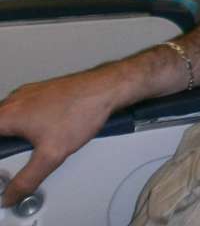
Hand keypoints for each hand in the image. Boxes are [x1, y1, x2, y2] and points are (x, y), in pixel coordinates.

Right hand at [0, 67, 119, 206]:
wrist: (106, 89)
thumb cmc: (81, 111)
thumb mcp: (50, 155)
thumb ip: (27, 179)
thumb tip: (11, 194)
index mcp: (7, 114)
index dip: (0, 152)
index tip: (5, 157)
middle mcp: (14, 100)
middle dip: (5, 144)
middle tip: (14, 156)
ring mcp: (28, 93)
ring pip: (8, 117)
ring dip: (12, 133)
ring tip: (29, 145)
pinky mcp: (41, 92)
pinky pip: (22, 110)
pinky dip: (24, 123)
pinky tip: (42, 131)